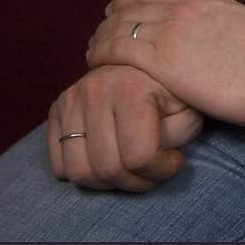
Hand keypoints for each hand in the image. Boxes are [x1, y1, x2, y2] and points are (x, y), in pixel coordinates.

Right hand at [47, 63, 203, 191]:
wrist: (142, 61)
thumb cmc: (170, 89)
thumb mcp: (187, 106)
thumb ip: (178, 133)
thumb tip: (159, 151)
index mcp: (130, 88)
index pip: (138, 156)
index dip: (161, 170)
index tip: (175, 161)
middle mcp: (94, 90)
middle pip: (106, 169)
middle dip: (135, 182)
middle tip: (152, 171)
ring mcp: (71, 99)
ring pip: (78, 172)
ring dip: (107, 183)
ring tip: (130, 168)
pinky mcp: (57, 110)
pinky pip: (59, 165)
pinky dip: (83, 172)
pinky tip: (107, 158)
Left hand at [86, 0, 244, 126]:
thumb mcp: (240, 26)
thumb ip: (216, 25)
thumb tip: (209, 39)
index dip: (128, 2)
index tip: (119, 15)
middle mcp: (182, 5)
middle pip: (129, 5)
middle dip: (110, 19)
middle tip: (100, 36)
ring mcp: (170, 29)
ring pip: (118, 25)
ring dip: (101, 38)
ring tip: (94, 53)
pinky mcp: (161, 59)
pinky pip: (117, 49)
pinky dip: (101, 54)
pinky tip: (97, 65)